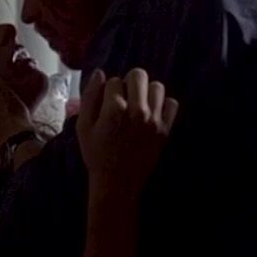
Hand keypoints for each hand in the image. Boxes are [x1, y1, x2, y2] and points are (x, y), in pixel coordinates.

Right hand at [76, 68, 178, 195]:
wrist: (117, 183)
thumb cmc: (96, 155)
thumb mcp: (84, 127)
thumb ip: (90, 97)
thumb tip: (100, 73)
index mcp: (114, 109)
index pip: (115, 80)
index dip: (109, 90)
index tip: (107, 103)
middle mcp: (137, 111)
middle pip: (139, 75)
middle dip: (130, 83)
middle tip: (125, 98)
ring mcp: (154, 120)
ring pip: (157, 87)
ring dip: (147, 92)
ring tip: (140, 104)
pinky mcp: (166, 130)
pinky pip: (173, 104)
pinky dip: (164, 105)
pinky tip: (153, 113)